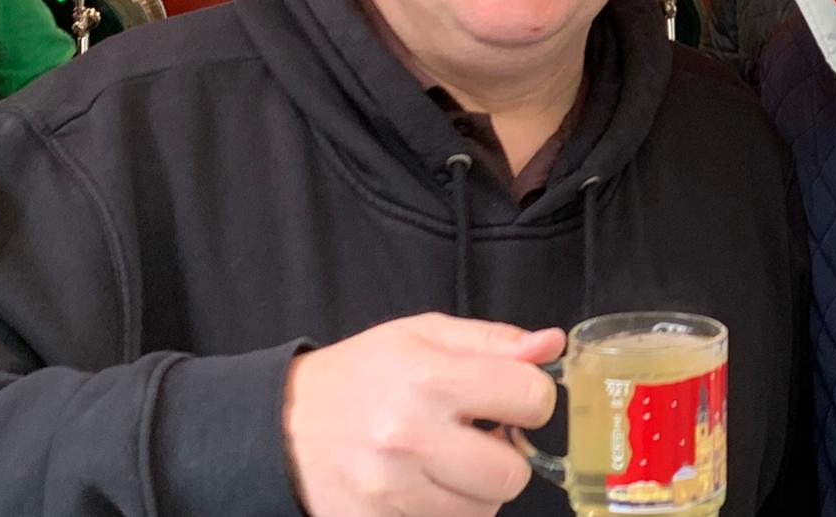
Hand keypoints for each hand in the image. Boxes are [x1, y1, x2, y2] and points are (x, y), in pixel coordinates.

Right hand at [283, 312, 566, 516]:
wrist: (282, 425)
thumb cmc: (362, 373)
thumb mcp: (424, 336)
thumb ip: (494, 341)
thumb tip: (552, 345)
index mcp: (429, 379)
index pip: (533, 400)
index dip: (532, 397)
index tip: (510, 398)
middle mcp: (409, 438)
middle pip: (512, 474)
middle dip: (507, 456)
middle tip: (480, 437)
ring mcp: (390, 492)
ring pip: (482, 512)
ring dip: (476, 489)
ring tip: (448, 460)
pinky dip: (445, 511)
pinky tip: (425, 485)